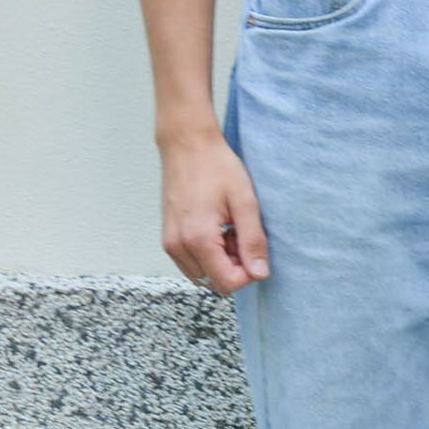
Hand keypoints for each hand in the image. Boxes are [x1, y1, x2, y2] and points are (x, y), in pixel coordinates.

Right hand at [161, 130, 269, 293]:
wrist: (187, 145)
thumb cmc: (216, 167)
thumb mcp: (244, 202)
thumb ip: (253, 241)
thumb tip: (259, 274)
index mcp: (198, 239)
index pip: (227, 283)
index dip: (248, 272)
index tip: (253, 247)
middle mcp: (178, 246)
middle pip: (214, 282)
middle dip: (233, 266)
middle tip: (240, 233)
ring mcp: (170, 243)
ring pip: (202, 275)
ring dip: (220, 261)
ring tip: (227, 229)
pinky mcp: (168, 238)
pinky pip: (191, 263)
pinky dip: (206, 254)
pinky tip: (215, 229)